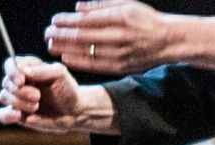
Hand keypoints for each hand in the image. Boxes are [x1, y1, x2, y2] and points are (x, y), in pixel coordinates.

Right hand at [0, 56, 89, 131]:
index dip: (12, 71)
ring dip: (19, 102)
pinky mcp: (16, 114)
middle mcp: (19, 82)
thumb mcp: (60, 75)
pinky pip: (1, 115)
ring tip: (36, 106)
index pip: (10, 64)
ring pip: (4, 97)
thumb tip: (23, 71)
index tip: (21, 80)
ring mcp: (16, 98)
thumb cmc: (68, 89)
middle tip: (37, 96)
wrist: (74, 112)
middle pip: (6, 82)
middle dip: (20, 91)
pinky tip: (18, 115)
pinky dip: (6, 115)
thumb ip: (42, 70)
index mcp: (28, 67)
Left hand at [46, 0, 174, 73]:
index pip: (87, 20)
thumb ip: (101, 5)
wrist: (167, 41)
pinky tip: (65, 57)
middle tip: (47, 33)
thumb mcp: (126, 4)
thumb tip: (78, 8)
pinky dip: (78, 61)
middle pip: (83, 36)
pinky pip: (94, 65)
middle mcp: (119, 36)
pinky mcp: (120, 67)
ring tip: (51, 45)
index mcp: (121, 17)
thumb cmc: (144, 19)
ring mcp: (119, 54)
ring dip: (65, 48)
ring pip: (86, 52)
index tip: (55, 20)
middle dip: (62, 35)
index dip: (68, 21)